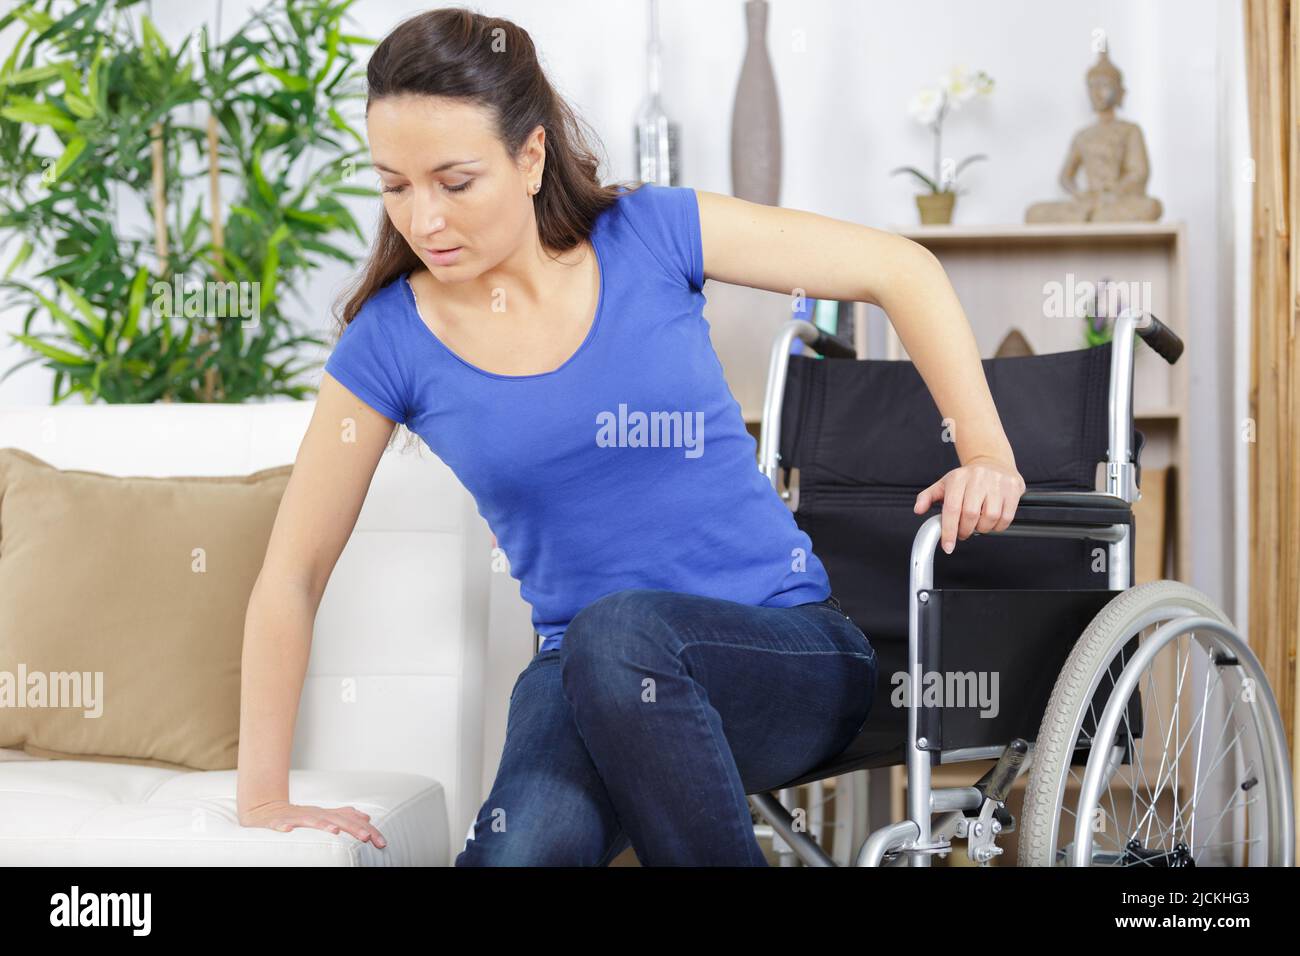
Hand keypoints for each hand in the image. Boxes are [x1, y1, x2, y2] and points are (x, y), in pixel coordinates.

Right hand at [239, 800, 387, 848]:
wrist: (267, 811)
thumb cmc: (299, 817)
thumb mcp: (324, 816)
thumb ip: (344, 816)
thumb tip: (367, 817)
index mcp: (327, 815)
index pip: (351, 822)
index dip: (367, 831)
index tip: (382, 843)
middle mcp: (315, 814)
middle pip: (336, 820)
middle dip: (352, 828)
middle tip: (366, 837)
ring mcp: (296, 817)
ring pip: (310, 820)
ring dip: (322, 825)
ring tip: (335, 831)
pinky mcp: (278, 822)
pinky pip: (281, 824)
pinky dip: (284, 826)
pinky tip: (288, 830)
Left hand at [913, 455, 1025, 553]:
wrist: (993, 464)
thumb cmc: (968, 478)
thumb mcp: (945, 484)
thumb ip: (928, 497)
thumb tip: (918, 509)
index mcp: (959, 478)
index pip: (952, 508)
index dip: (949, 531)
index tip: (948, 546)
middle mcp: (978, 478)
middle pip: (971, 515)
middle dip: (966, 530)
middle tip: (963, 532)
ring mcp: (997, 482)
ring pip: (990, 518)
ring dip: (983, 528)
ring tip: (978, 523)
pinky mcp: (1013, 488)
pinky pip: (1006, 517)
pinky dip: (998, 526)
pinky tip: (991, 521)